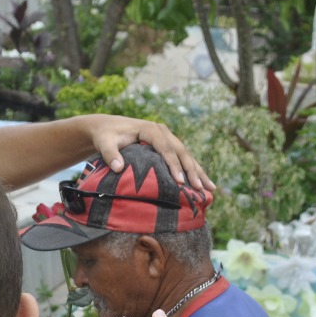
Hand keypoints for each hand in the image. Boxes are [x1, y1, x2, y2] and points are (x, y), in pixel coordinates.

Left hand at [85, 115, 214, 190]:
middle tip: (200, 188)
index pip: (166, 148)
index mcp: (151, 130)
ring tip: (211, 189)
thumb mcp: (104, 143)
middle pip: (181, 152)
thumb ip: (110, 154)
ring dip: (198, 172)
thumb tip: (117, 168)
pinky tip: (202, 184)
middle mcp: (162, 132)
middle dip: (192, 170)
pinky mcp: (167, 146)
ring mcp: (167, 138)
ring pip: (186, 155)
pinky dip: (193, 171)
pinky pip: (182, 159)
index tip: (180, 182)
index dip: (174, 165)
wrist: (106, 128)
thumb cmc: (105, 136)